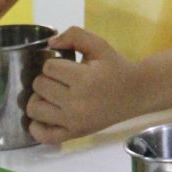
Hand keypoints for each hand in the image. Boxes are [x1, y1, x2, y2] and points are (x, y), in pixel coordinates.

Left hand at [26, 27, 140, 142]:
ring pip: (35, 109)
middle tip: (62, 79)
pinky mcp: (74, 134)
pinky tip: (45, 115)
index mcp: (84, 79)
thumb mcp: (99, 45)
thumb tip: (50, 43)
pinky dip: (36, 127)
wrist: (137, 93)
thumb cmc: (116, 67)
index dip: (55, 63)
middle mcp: (76, 103)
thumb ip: (74, 35)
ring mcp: (74, 121)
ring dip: (40, 98)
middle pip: (39, 86)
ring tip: (53, 95)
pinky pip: (43, 136)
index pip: (48, 68)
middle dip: (47, 78)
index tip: (67, 65)